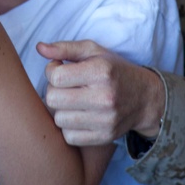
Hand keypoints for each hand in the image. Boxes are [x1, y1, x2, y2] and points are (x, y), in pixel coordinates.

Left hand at [37, 40, 164, 145]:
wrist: (145, 98)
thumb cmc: (114, 71)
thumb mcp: (94, 52)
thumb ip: (65, 48)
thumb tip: (39, 48)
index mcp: (100, 72)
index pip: (56, 76)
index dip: (52, 71)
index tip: (60, 70)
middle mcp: (104, 97)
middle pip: (53, 99)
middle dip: (54, 90)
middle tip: (66, 87)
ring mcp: (105, 120)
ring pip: (59, 119)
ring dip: (61, 109)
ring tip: (73, 101)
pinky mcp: (104, 137)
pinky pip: (69, 137)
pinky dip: (69, 127)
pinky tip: (79, 116)